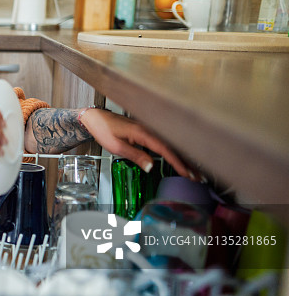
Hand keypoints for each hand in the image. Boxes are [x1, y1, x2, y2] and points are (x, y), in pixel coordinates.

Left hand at [79, 108, 195, 178]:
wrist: (96, 118)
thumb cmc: (104, 130)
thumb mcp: (117, 146)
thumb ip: (135, 156)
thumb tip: (151, 167)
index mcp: (143, 132)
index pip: (166, 150)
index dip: (178, 163)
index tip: (188, 174)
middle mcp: (150, 129)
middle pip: (174, 147)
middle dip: (187, 163)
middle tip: (199, 178)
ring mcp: (151, 129)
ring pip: (172, 145)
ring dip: (184, 159)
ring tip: (195, 173)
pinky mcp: (149, 131)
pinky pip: (166, 143)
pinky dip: (175, 153)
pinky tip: (182, 161)